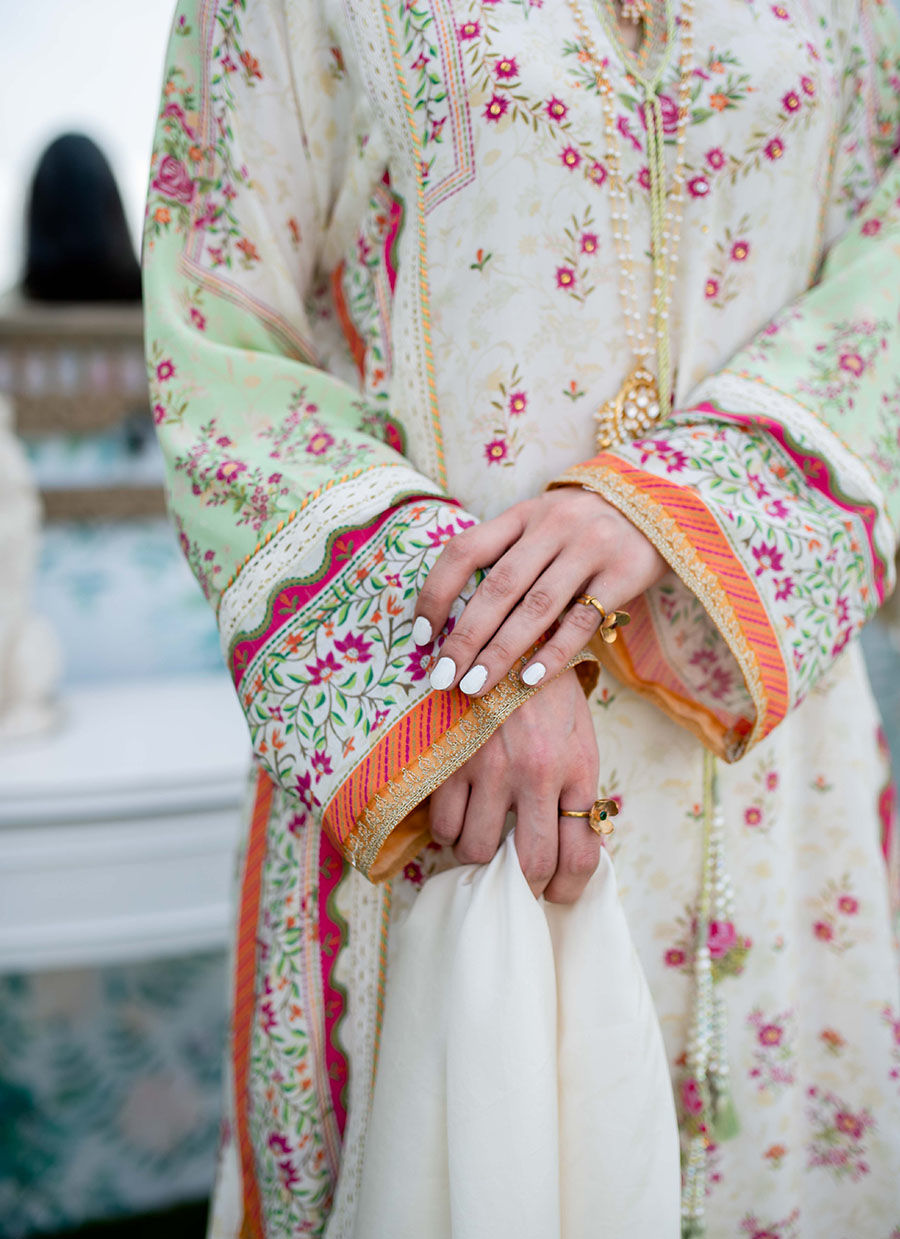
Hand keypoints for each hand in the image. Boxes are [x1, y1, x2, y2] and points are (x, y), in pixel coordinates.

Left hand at [413, 487, 667, 694]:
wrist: (659, 509)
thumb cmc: (582, 531)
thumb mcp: (541, 527)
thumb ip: (504, 559)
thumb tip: (450, 621)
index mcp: (521, 515)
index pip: (464, 551)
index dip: (437, 594)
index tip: (420, 637)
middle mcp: (552, 526)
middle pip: (498, 587)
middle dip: (464, 637)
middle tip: (441, 678)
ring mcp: (590, 548)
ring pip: (536, 608)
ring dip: (500, 652)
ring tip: (474, 687)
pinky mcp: (624, 573)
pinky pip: (581, 621)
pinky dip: (552, 654)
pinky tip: (526, 681)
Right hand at [429, 668, 600, 903]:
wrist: (507, 637)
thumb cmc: (549, 694)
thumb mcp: (580, 740)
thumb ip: (577, 794)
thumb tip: (577, 854)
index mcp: (576, 770)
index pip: (578, 858)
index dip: (567, 890)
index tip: (556, 894)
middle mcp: (536, 774)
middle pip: (529, 866)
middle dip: (524, 887)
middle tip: (518, 883)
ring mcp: (489, 768)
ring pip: (475, 851)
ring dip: (478, 857)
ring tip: (482, 840)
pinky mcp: (451, 758)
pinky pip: (442, 825)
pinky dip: (448, 832)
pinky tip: (459, 815)